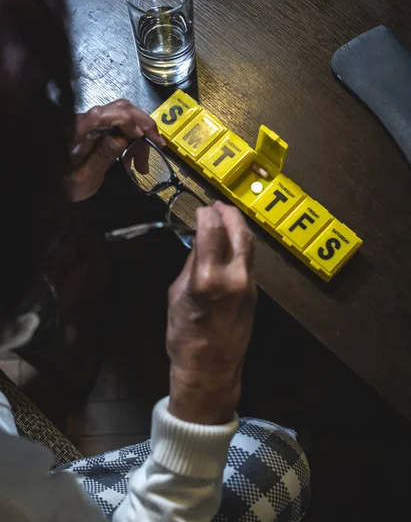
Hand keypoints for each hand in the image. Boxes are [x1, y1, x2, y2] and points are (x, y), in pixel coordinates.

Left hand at [65, 99, 164, 201]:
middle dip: (143, 125)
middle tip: (158, 145)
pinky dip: (131, 141)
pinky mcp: (97, 131)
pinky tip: (133, 160)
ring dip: (139, 137)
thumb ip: (102, 157)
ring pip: (124, 118)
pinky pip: (119, 128)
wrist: (51, 189)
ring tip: (142, 164)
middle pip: (120, 109)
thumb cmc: (64, 186)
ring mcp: (92, 125)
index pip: (105, 114)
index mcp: (78, 132)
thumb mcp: (84, 178)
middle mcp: (86, 122)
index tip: (142, 137)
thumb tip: (121, 138)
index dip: (128, 121)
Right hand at [167, 202, 256, 424]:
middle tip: (218, 206)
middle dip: (229, 214)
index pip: (212, 230)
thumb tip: (200, 241)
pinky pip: (249, 261)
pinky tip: (230, 244)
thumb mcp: (177, 294)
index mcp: (208, 278)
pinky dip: (240, 246)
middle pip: (239, 232)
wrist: (210, 368)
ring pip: (249, 245)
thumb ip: (192, 264)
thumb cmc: (184, 334)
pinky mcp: (255, 293)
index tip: (200, 209)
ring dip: (238, 227)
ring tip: (226, 218)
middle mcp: (234, 277)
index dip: (206, 214)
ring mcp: (249, 285)